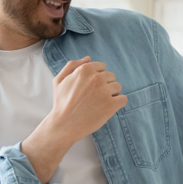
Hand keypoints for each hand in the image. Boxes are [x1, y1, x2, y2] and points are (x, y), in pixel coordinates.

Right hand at [21, 57, 126, 183]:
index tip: (90, 88)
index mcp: (85, 70)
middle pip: (111, 76)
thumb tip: (88, 58)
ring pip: (117, 87)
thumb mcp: (59, 80)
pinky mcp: (111, 105)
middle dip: (104, 85)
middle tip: (93, 97)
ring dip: (111, 94)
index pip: (102, 67)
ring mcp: (105, 92)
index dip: (96, 77)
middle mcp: (96, 78)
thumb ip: (72, 65)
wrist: (64, 125)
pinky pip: (123, 99)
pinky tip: (107, 108)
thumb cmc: (61, 103)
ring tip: (98, 103)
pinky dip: (118, 103)